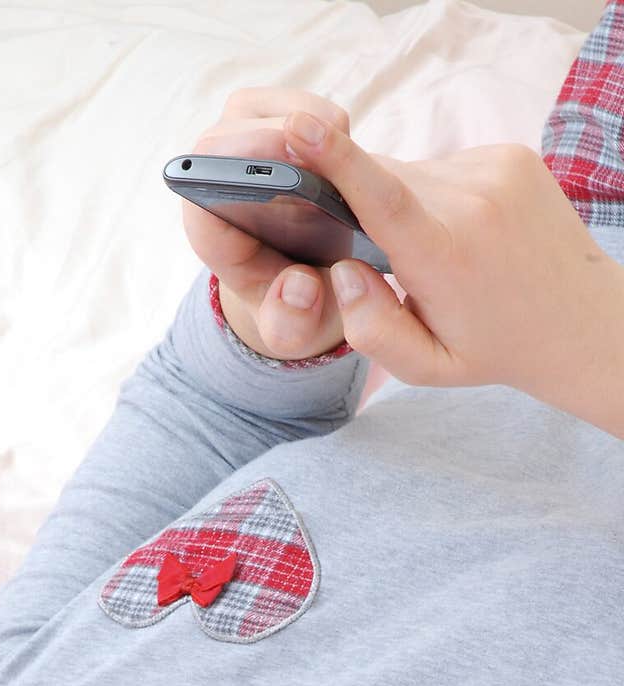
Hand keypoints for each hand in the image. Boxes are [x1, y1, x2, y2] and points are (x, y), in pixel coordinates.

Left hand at [181, 88, 354, 360]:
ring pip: (268, 111)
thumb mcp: (295, 329)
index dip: (241, 165)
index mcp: (210, 230)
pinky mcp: (268, 121)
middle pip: (235, 133)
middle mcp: (213, 179)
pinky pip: (296, 104)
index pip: (198, 179)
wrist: (305, 278)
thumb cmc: (294, 303)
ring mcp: (238, 143)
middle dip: (288, 143)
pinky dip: (327, 121)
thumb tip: (299, 288)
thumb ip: (290, 322)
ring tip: (344, 170)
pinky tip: (343, 157)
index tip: (294, 173)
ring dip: (315, 130)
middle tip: (337, 170)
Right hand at [282, 109, 617, 399]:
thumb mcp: (426, 367)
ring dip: (407, 205)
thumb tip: (343, 270)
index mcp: (445, 258)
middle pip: (383, 183)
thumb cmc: (493, 347)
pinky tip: (466, 232)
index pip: (380, 197)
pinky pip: (444, 165)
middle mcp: (472, 202)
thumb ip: (372, 330)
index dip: (336, 158)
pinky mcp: (511, 154)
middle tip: (396, 261)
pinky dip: (437, 194)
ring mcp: (496, 171)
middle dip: (367, 209)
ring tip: (445, 253)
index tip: (300, 126)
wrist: (578, 320)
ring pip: (412, 173)